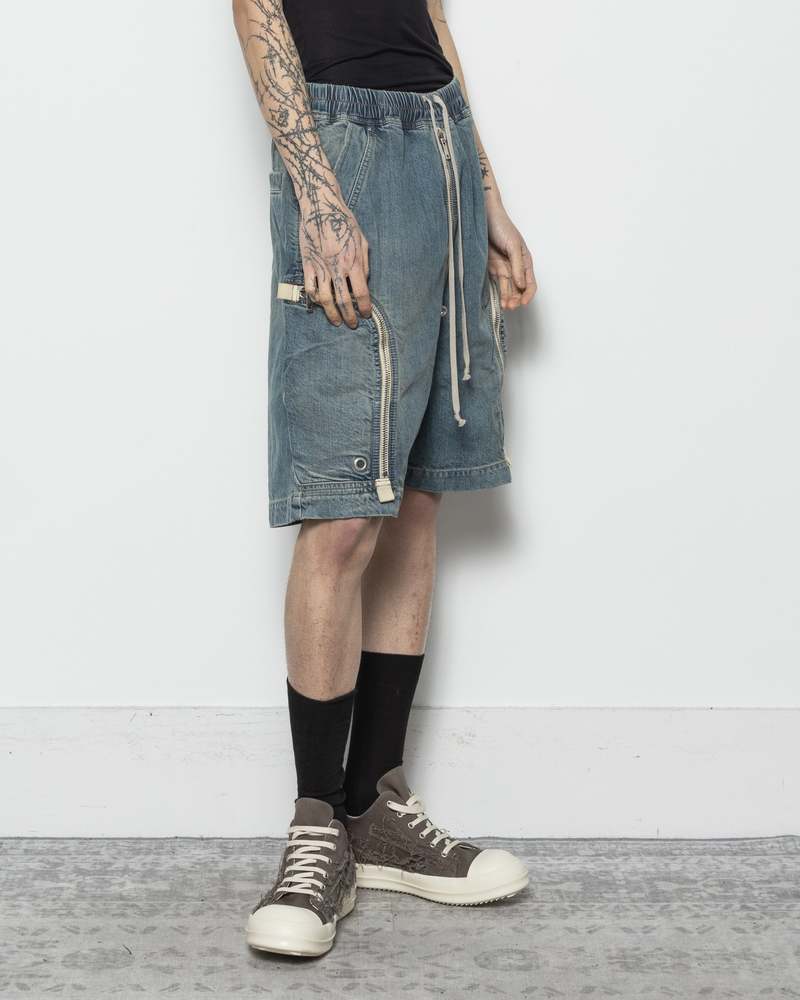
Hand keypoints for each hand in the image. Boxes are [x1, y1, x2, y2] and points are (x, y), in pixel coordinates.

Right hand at [299, 190, 370, 328]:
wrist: (320, 206)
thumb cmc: (343, 221)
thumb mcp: (362, 240)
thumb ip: (364, 264)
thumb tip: (365, 282)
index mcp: (352, 261)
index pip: (361, 293)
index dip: (365, 307)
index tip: (366, 314)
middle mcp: (336, 267)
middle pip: (344, 301)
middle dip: (349, 316)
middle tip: (352, 324)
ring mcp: (320, 267)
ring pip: (325, 299)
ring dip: (331, 314)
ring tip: (336, 321)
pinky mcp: (308, 264)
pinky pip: (310, 288)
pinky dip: (315, 300)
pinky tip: (320, 304)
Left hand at [486, 201, 536, 309]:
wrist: (483, 218)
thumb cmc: (502, 226)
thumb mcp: (513, 245)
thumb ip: (517, 265)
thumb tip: (522, 285)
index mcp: (525, 261)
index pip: (530, 283)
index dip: (528, 294)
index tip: (523, 302)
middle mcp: (515, 267)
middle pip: (519, 290)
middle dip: (516, 299)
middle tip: (510, 306)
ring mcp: (503, 269)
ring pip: (508, 289)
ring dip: (507, 298)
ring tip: (505, 306)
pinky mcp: (491, 269)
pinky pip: (497, 285)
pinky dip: (498, 293)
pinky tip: (498, 301)